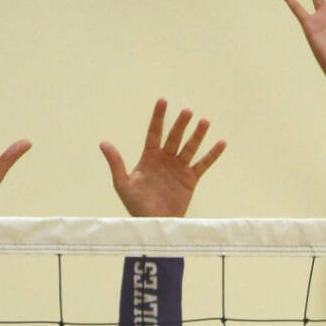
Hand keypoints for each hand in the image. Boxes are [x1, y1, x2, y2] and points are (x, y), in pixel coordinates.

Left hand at [100, 99, 225, 217]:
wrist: (154, 224)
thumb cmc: (136, 206)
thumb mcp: (122, 184)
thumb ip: (116, 163)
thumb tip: (103, 142)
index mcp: (149, 157)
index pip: (154, 133)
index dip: (158, 117)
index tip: (163, 100)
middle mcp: (165, 159)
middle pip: (174, 137)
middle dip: (180, 125)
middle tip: (187, 111)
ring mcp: (179, 168)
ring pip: (190, 147)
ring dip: (197, 135)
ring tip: (204, 121)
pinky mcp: (190, 179)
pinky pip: (203, 164)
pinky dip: (212, 154)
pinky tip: (221, 142)